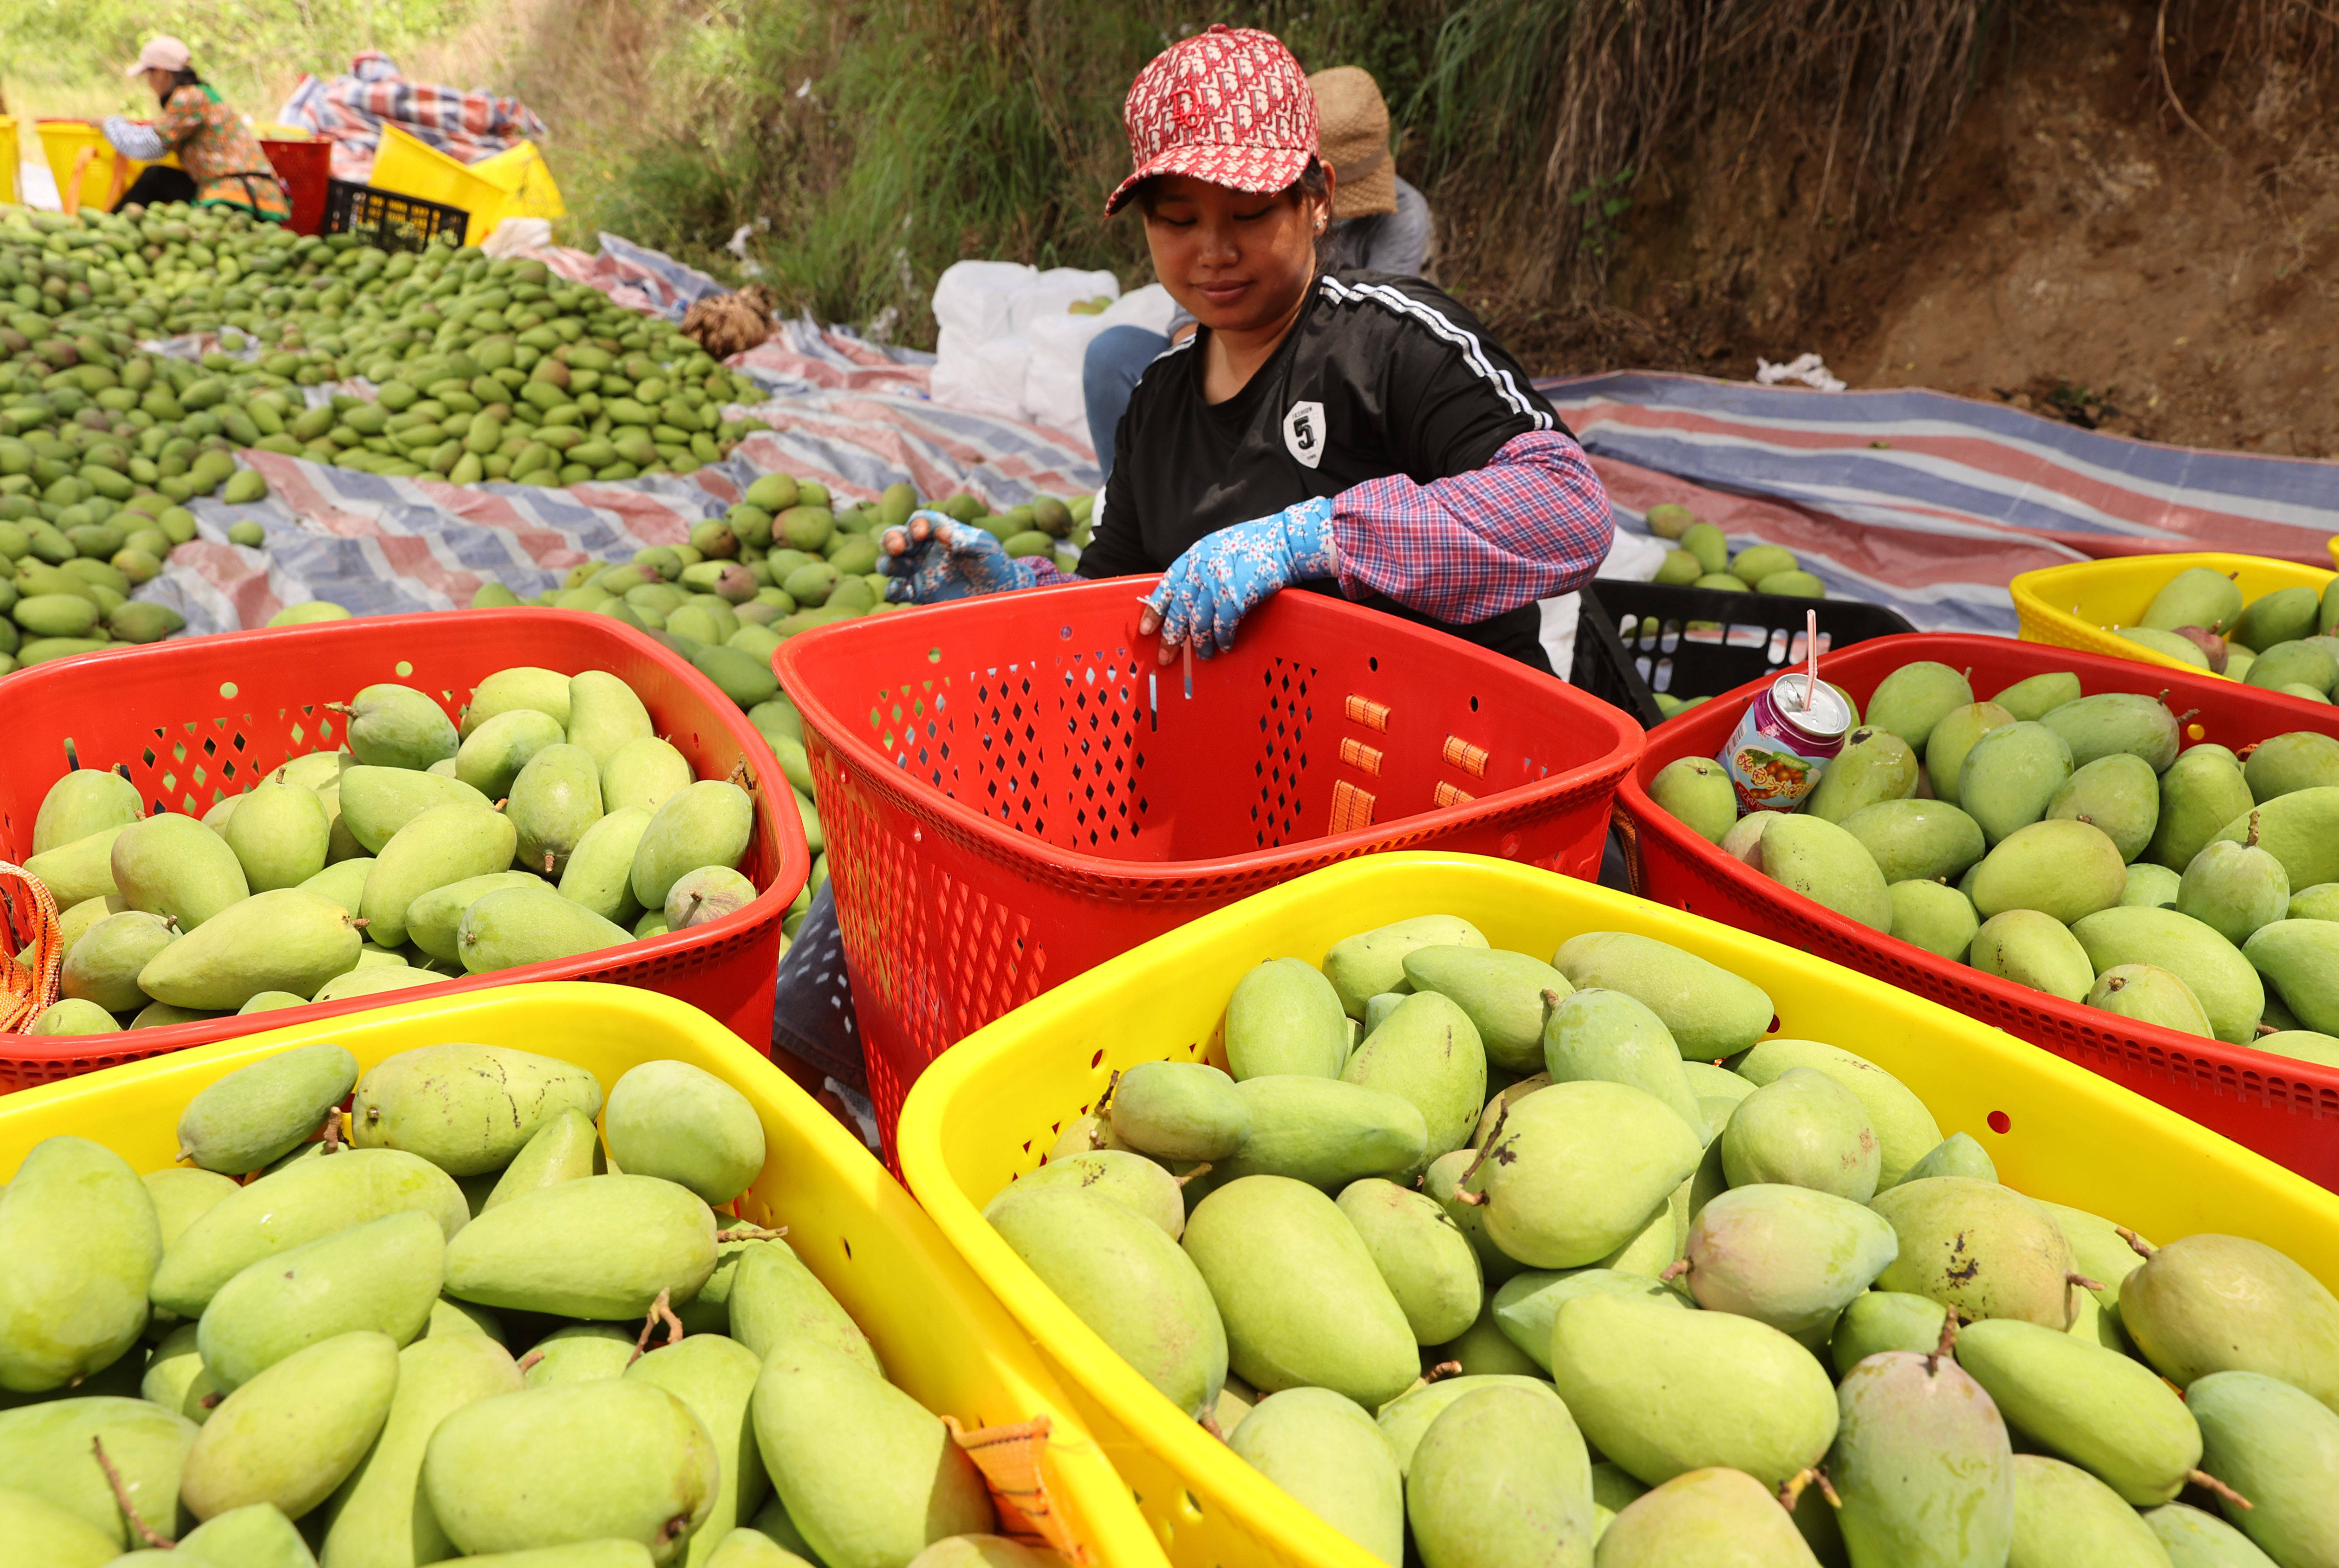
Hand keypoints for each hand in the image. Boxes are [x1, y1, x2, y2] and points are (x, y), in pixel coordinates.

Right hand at [876, 510, 1028, 602]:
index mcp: (937, 533)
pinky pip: (899, 590)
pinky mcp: (919, 593)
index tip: (922, 533)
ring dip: (886, 563)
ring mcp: (918, 572)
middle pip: (897, 538)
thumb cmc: (993, 562)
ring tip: (889, 565)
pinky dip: (893, 589)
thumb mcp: (985, 547)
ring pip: (892, 563)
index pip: (919, 522)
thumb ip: (966, 539)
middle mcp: (923, 550)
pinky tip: (898, 589)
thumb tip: (944, 535)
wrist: (999, 592)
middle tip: (897, 546)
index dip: (916, 524)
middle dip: (892, 539)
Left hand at [1140, 496, 1335, 661]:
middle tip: (1165, 656)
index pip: (1166, 587)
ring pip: (1198, 623)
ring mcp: (1216, 585)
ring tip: (1203, 655)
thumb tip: (1190, 596)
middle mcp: (1200, 571)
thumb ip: (1201, 568)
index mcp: (1194, 557)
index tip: (1146, 629)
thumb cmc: (1255, 544)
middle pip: (1178, 611)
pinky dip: (1222, 640)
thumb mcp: (1218, 548)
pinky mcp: (1234, 599)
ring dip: (1199, 643)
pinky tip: (1224, 646)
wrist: (1284, 541)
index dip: (1154, 610)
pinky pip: (1222, 627)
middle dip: (1171, 637)